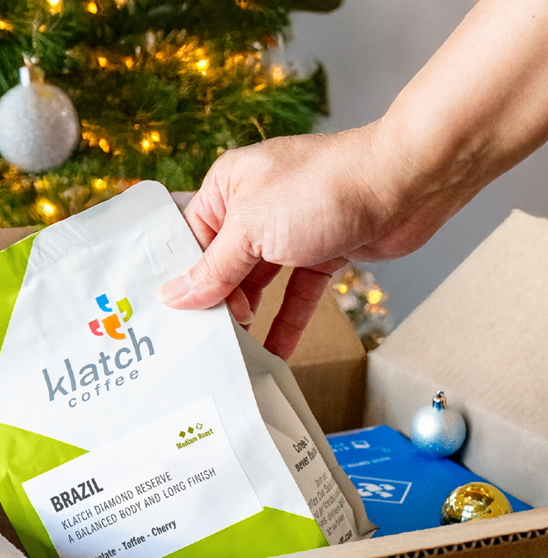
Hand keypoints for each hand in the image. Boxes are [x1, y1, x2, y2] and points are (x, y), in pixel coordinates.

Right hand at [158, 123, 445, 358]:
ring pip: (257, 284)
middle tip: (207, 339)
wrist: (406, 182)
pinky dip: (286, 323)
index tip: (174, 315)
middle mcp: (254, 207)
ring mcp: (288, 231)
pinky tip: (274, 353)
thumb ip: (213, 270)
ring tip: (234, 351)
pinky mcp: (320, 252)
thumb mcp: (251, 230)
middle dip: (216, 303)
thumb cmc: (325, 186)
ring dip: (249, 318)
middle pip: (222, 266)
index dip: (182, 278)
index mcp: (227, 187)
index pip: (190, 240)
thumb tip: (174, 295)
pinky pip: (294, 296)